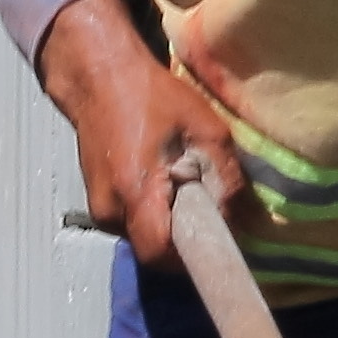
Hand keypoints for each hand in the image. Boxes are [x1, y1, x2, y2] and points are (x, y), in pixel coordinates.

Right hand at [34, 0, 236, 267]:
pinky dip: (154, 214)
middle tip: (208, 215)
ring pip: (143, 239)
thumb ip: (225, 179)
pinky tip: (165, 184)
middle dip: (183, 243)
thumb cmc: (152, 96)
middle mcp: (111, 209)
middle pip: (153, 252)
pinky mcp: (98, 203)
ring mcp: (100, 208)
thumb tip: (239, 219)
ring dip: (168, 227)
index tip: (215, 249)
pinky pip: (133, 224)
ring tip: (184, 191)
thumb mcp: (206, 129)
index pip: (160, 255)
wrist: (99, 76)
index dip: (190, 261)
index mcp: (136, 191)